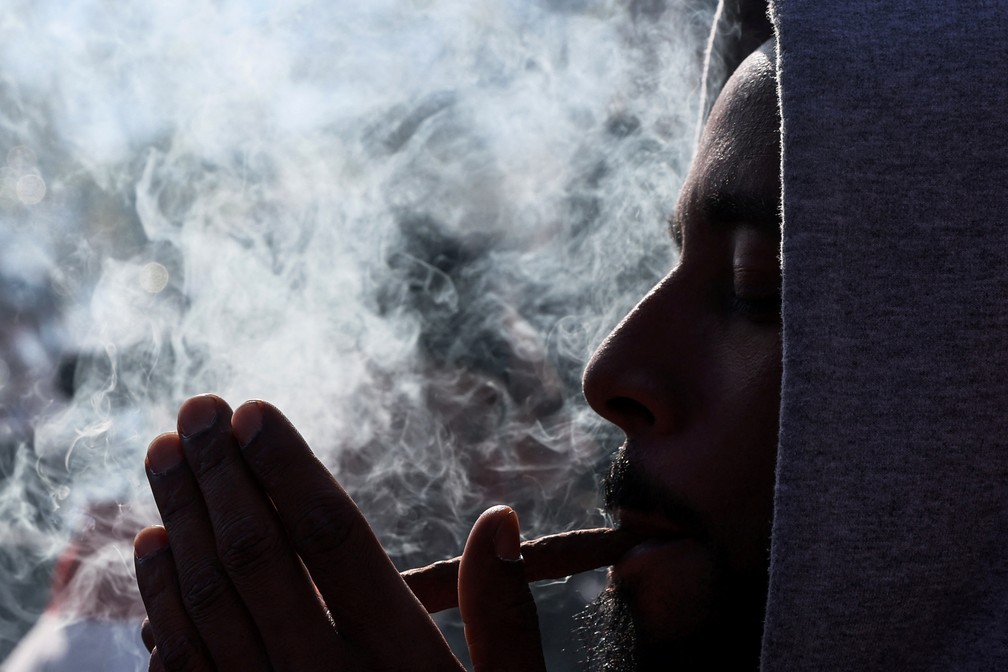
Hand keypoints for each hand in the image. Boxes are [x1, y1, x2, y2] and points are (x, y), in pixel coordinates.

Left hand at [134, 395, 546, 670]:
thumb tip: (499, 521)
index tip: (254, 411)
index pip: (329, 540)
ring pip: (205, 601)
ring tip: (165, 455)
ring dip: (179, 520)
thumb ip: (507, 620)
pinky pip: (181, 665)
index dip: (288, 468)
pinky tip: (149, 548)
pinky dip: (159, 600)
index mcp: (396, 661)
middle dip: (221, 474)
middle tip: (197, 409)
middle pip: (255, 556)